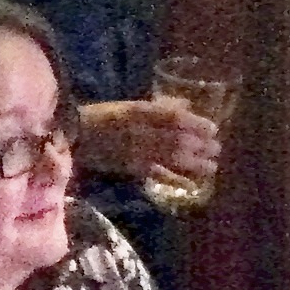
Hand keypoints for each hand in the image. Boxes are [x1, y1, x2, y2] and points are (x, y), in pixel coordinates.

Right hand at [76, 98, 221, 185]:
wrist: (72, 137)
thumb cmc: (100, 118)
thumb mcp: (129, 106)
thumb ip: (157, 108)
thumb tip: (186, 107)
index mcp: (139, 112)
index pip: (173, 117)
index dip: (195, 124)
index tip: (213, 128)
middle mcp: (139, 131)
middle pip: (176, 139)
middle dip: (199, 145)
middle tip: (217, 149)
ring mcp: (135, 151)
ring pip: (170, 156)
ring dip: (193, 162)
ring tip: (211, 166)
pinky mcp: (130, 168)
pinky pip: (156, 173)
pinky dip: (174, 178)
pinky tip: (189, 183)